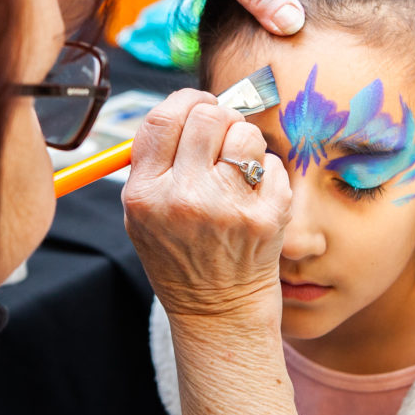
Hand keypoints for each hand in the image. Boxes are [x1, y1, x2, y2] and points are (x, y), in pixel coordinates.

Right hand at [122, 89, 291, 319]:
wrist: (217, 311)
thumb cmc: (180, 256)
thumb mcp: (142, 216)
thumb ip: (154, 161)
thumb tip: (185, 106)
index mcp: (145, 195)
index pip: (163, 119)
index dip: (184, 102)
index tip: (196, 106)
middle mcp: (183, 198)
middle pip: (207, 116)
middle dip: (218, 119)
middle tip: (221, 138)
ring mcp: (227, 207)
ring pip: (245, 133)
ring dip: (244, 144)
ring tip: (237, 173)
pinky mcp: (265, 216)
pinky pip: (273, 163)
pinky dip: (267, 175)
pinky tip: (254, 200)